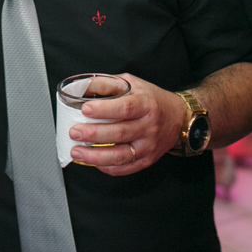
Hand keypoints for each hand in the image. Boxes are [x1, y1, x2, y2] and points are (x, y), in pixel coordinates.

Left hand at [66, 74, 184, 175]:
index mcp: (146, 104)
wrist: (177, 118)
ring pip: (120, 155)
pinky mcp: (146, 160)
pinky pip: (124, 168)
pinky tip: (92, 162)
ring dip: (95, 156)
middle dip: (93, 134)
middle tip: (74, 132)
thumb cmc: (150, 99)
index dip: (104, 109)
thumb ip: (105, 84)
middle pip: (120, 133)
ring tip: (77, 152)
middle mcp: (149, 127)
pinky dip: (106, 167)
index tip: (84, 109)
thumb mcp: (131, 83)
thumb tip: (79, 87)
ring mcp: (148, 146)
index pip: (125, 108)